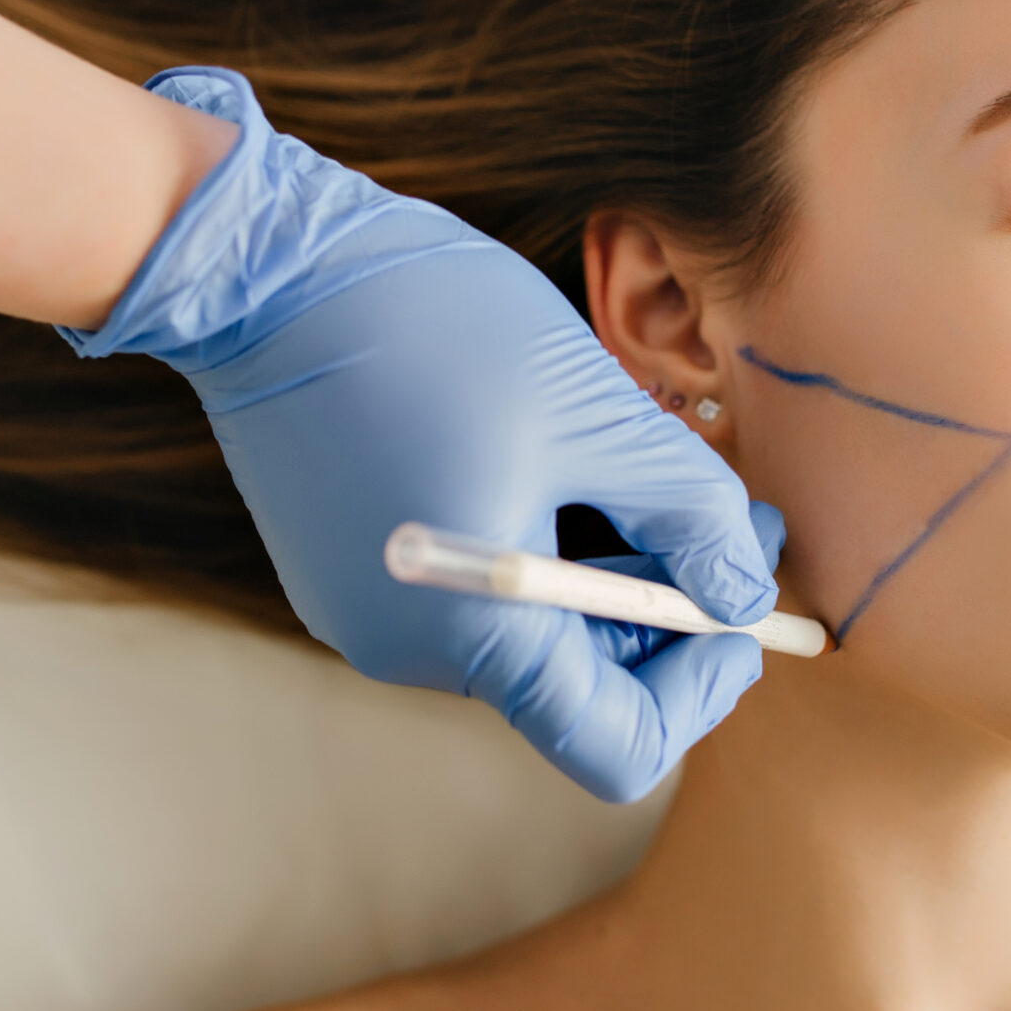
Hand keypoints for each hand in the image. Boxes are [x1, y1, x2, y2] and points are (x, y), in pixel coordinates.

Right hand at [60, 69, 782, 801]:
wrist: (263, 265)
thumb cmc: (431, 327)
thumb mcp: (596, 413)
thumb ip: (692, 514)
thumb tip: (747, 588)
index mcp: (474, 634)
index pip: (619, 745)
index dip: (703, 685)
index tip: (746, 604)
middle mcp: (408, 649)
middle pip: (575, 683)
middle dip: (668, 606)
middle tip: (733, 513)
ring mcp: (363, 609)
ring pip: (527, 628)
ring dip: (606, 568)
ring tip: (653, 466)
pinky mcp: (344, 563)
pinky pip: (471, 587)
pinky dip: (537, 543)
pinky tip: (562, 459)